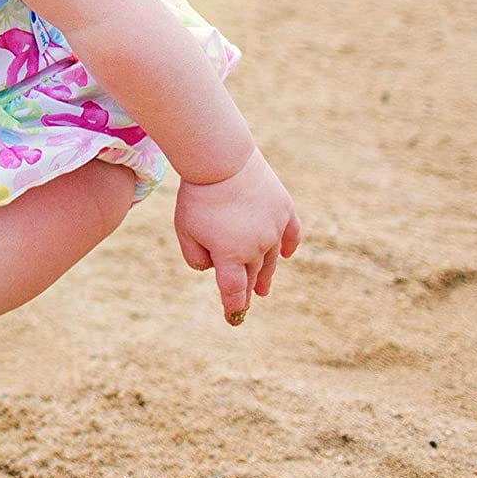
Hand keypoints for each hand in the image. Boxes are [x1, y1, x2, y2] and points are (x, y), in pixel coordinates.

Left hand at [174, 147, 301, 325]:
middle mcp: (257, 247)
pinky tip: (287, 253)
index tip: (233, 317)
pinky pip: (291, 233)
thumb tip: (211, 268)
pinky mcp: (283, 209)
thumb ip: (195, 255)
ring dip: (267, 274)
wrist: (222, 160)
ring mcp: (274, 229)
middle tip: (246, 302)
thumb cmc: (198, 196)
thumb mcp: (185, 229)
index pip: (233, 289)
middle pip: (251, 274)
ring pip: (271, 258)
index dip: (233, 305)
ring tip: (263, 289)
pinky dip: (289, 245)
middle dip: (247, 289)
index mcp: (230, 256)